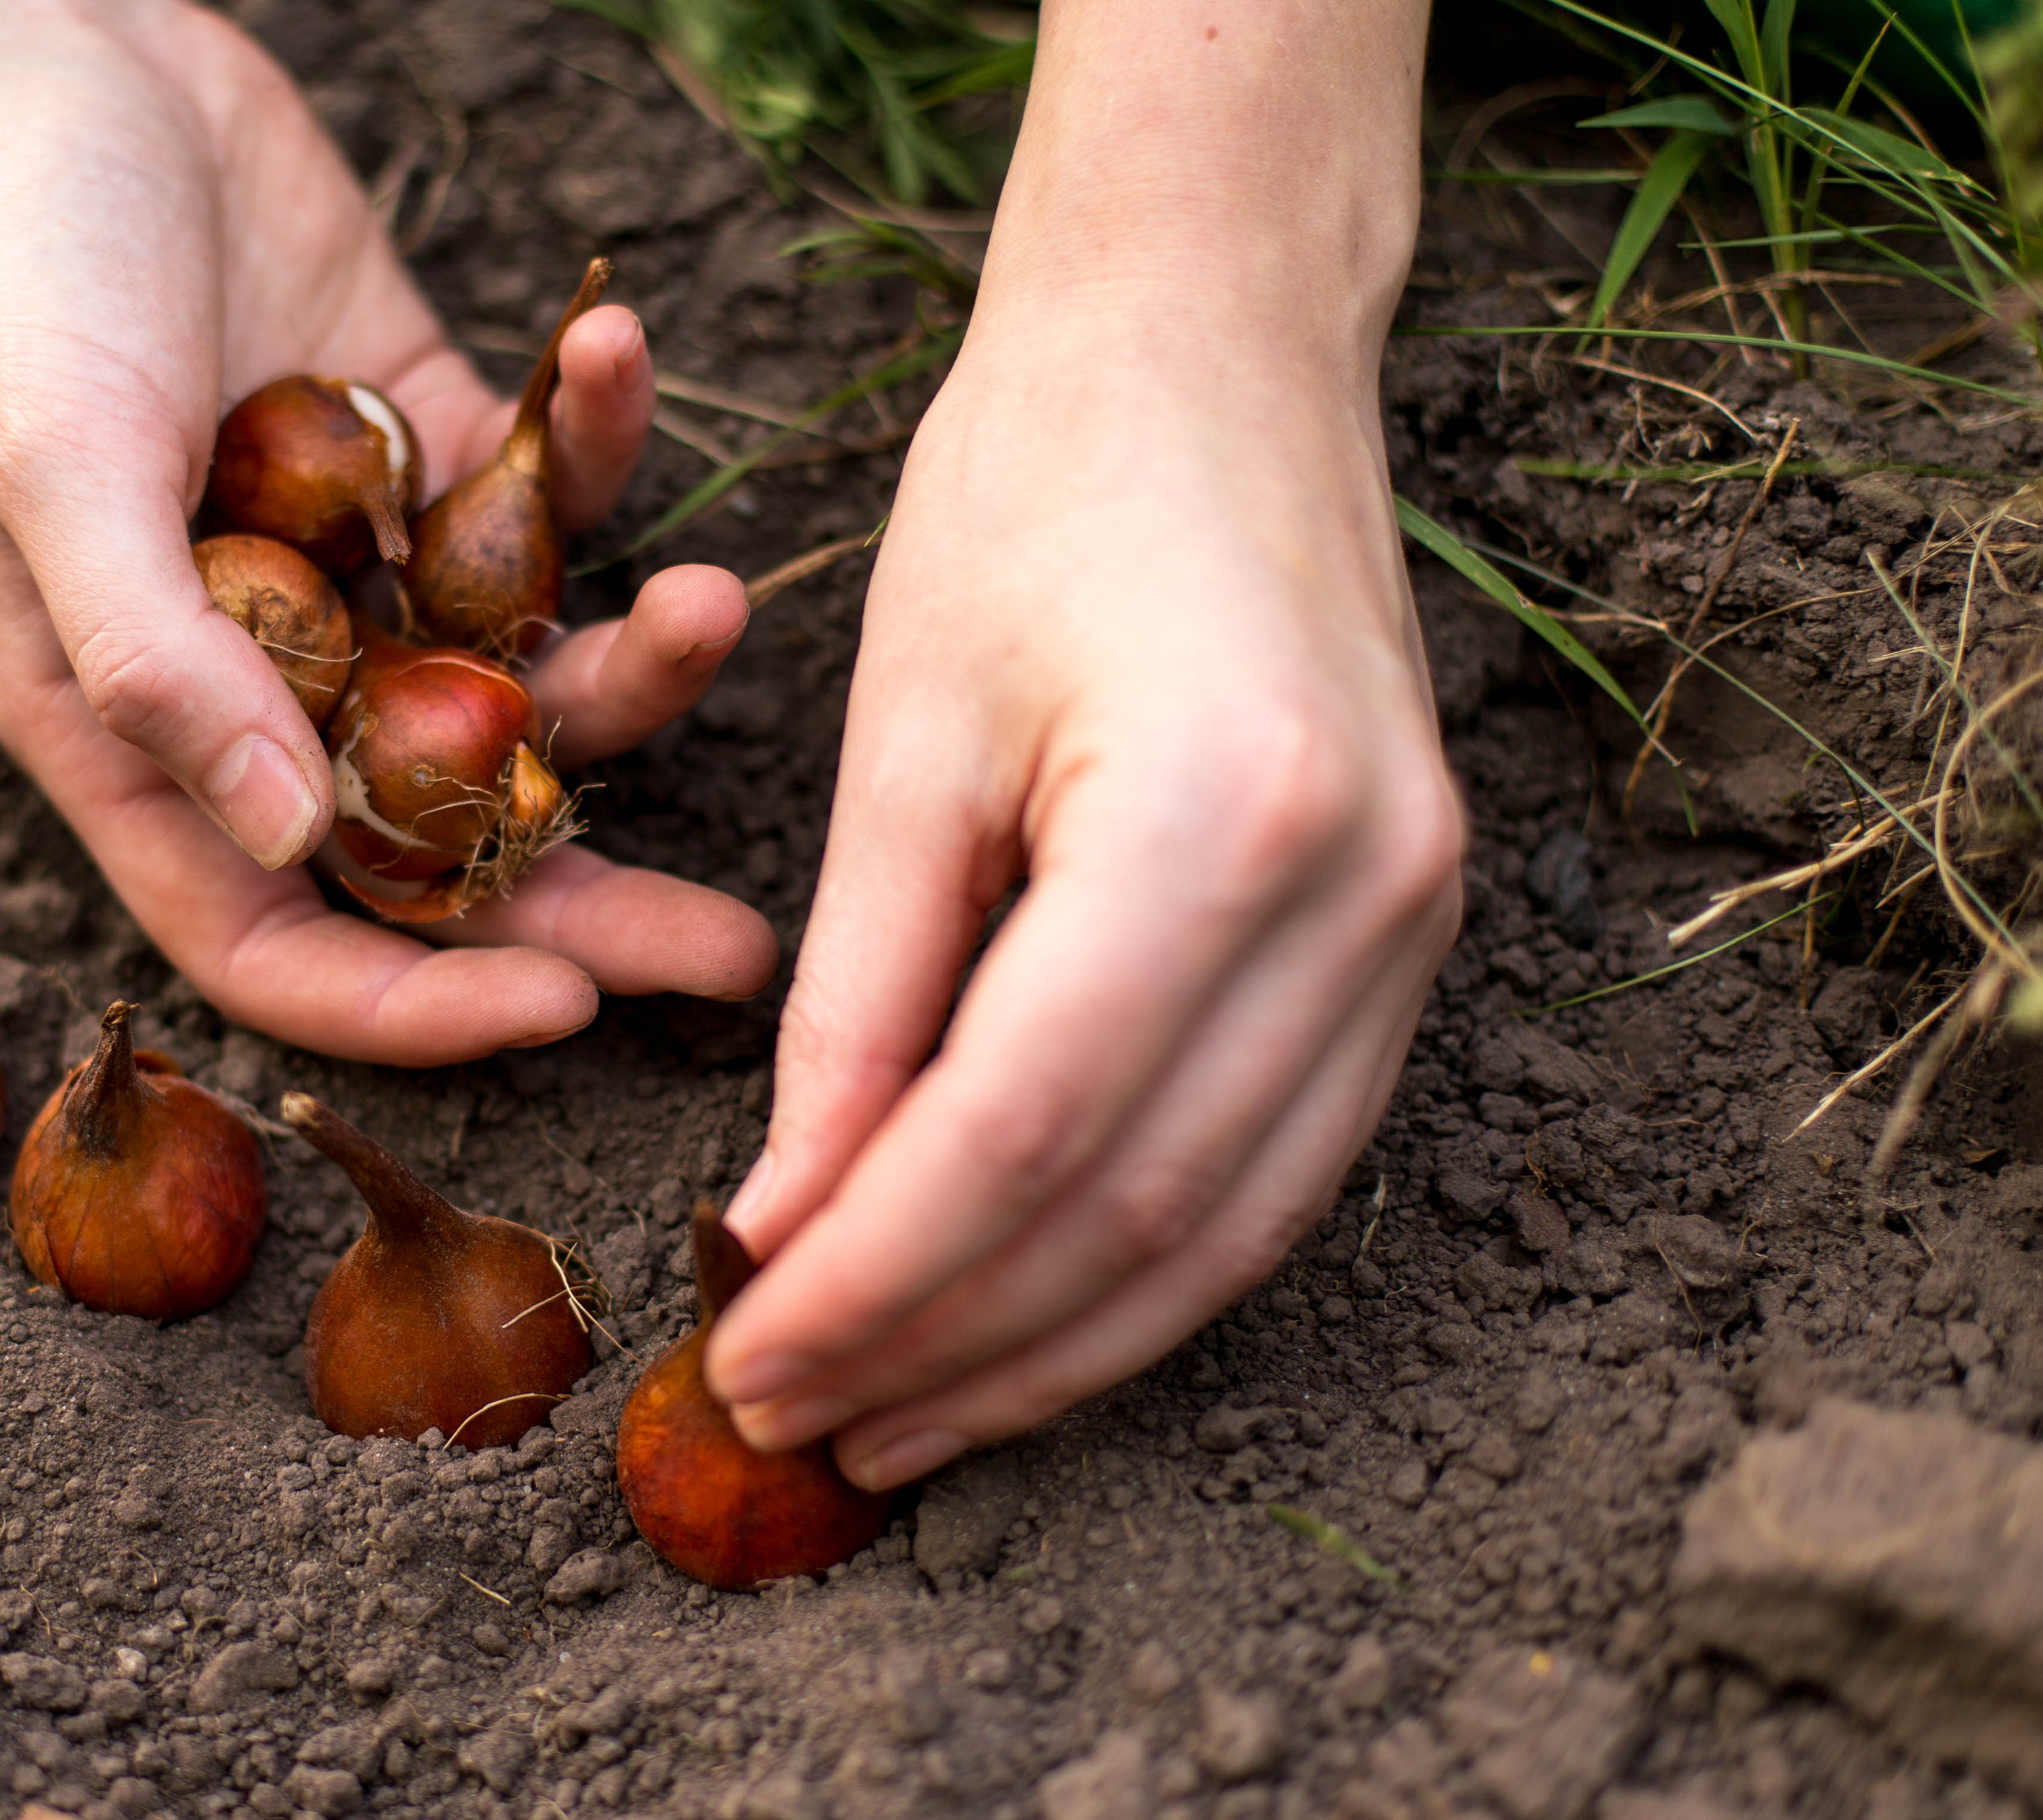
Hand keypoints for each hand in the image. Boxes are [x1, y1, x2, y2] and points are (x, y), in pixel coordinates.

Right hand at [0, 0, 774, 1062]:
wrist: (72, 59)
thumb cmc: (24, 271)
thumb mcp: (55, 468)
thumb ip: (155, 661)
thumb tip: (277, 837)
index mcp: (139, 729)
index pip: (279, 933)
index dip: (414, 999)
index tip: (566, 1009)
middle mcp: (258, 677)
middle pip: (434, 847)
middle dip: (587, 903)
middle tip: (738, 953)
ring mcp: (357, 568)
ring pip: (522, 685)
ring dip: (635, 667)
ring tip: (714, 603)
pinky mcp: (429, 450)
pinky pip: (542, 497)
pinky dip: (590, 441)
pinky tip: (609, 346)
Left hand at [703, 0, 1455, 1487]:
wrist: (1212, 350)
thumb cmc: (1028, 496)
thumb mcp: (903, 744)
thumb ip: (856, 1005)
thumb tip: (786, 1231)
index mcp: (1221, 818)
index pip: (1019, 1135)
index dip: (874, 1278)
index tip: (747, 1359)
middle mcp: (1360, 896)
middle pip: (1131, 1213)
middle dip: (950, 1346)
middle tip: (796, 1424)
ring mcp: (1415, 929)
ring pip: (1223, 1229)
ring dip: (1051, 1348)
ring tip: (896, 1422)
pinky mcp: (1411, 943)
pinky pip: (1277, 1169)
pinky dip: (1141, 1268)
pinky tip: (1022, 1323)